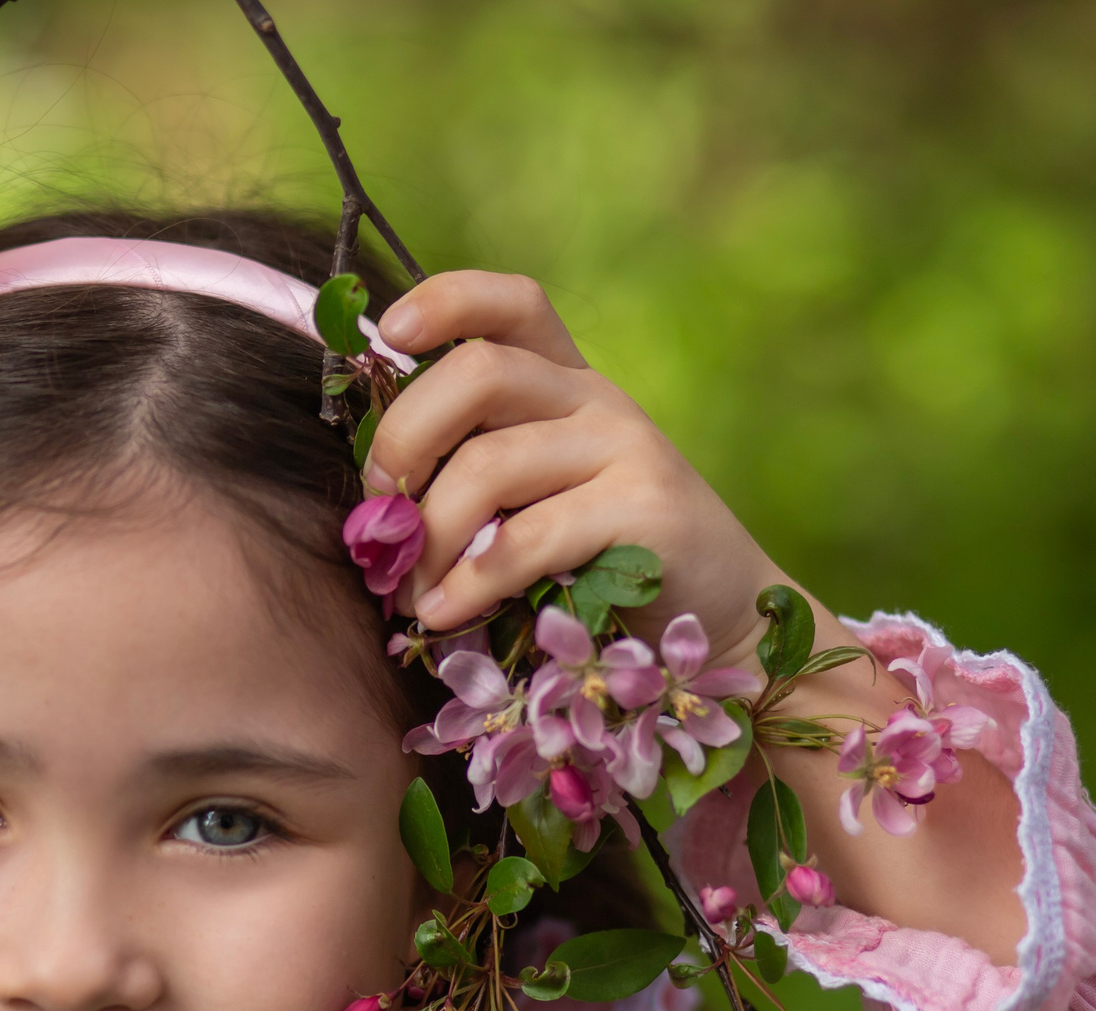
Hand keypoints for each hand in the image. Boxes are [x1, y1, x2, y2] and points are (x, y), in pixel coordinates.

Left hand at [364, 271, 1027, 962]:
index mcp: (567, 381)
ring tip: (410, 591)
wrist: (723, 624)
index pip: (510, 302)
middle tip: (380, 515)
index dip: (443, 302)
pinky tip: (442, 613)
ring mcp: (628, 449)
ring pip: (488, 463)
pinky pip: (527, 538)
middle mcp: (598, 399)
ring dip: (428, 534)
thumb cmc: (606, 570)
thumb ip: (477, 473)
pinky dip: (470, 581)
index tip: (385, 338)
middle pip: (475, 372)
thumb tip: (372, 495)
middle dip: (402, 442)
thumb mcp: (543, 502)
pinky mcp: (646, 513)